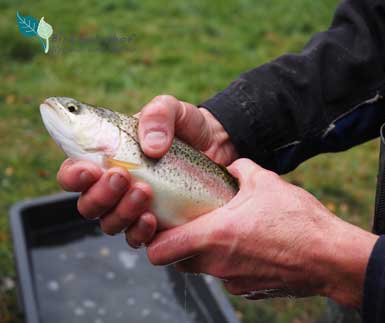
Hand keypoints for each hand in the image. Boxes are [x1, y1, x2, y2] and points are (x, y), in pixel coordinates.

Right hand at [56, 95, 237, 246]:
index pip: (74, 174)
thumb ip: (158, 115)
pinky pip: (137, 237)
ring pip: (110, 223)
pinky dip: (140, 231)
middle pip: (88, 204)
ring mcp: (134, 207)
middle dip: (100, 195)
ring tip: (144, 192)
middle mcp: (116, 187)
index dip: (73, 176)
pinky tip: (152, 219)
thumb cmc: (187, 126)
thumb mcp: (174, 110)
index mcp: (109, 157)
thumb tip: (150, 147)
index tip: (89, 169)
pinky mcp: (156, 223)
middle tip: (122, 176)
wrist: (218, 146)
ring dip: (122, 211)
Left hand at [146, 158, 377, 307]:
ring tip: (223, 229)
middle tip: (190, 222)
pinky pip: (227, 275)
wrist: (332, 257)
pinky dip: (229, 261)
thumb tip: (230, 164)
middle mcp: (217, 264)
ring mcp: (233, 281)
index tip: (158, 226)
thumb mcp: (266, 182)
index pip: (159, 251)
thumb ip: (240, 169)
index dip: (152, 240)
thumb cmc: (299, 220)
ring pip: (204, 268)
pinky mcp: (249, 290)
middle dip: (179, 243)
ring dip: (206, 251)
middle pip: (178, 260)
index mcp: (214, 236)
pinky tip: (248, 244)